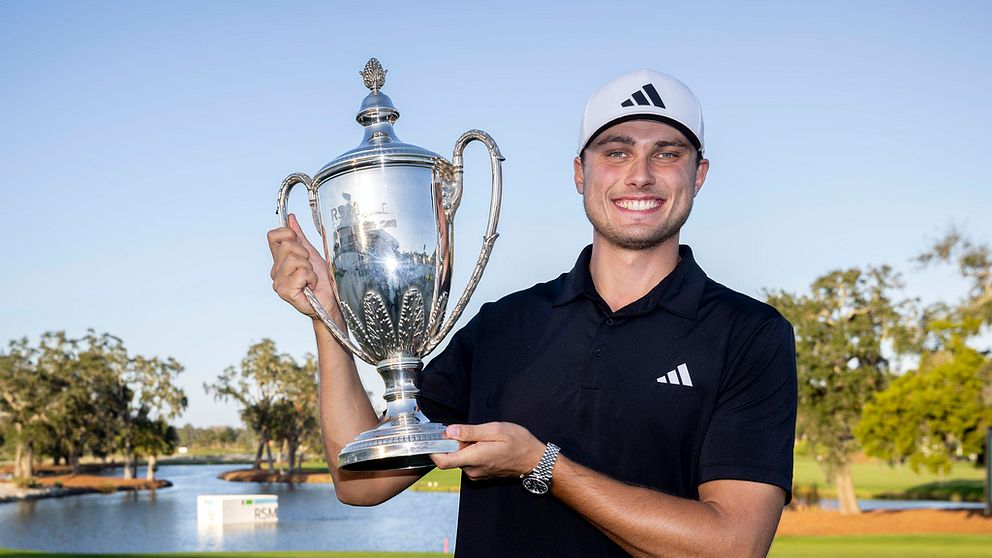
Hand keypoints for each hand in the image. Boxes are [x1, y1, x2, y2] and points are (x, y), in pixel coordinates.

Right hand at [267, 214, 338, 321]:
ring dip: (309, 268)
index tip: (301, 246)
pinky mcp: (285, 292)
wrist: (329, 300)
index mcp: (279, 260)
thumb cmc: (321, 281)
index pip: (273, 236)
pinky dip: (311, 278)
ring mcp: (278, 283)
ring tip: (311, 277)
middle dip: (304, 254)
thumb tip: (290, 219)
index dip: (289, 235)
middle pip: (287, 245)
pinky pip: (301, 273)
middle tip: (309, 267)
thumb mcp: (311, 253)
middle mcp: (276, 271)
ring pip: (294, 259)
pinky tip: (311, 285)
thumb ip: (299, 236)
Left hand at [431, 422, 546, 480]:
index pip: (442, 461)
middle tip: (466, 431)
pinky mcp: (481, 474)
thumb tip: (450, 431)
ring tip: (481, 437)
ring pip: (460, 458)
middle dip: (453, 443)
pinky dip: (470, 452)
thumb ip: (470, 432)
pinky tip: (484, 444)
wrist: (534, 460)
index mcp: (474, 458)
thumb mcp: (494, 430)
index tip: (435, 437)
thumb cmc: (518, 443)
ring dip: (463, 447)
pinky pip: (468, 462)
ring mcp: (477, 474)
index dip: (434, 449)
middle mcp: (472, 470)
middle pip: (450, 457)